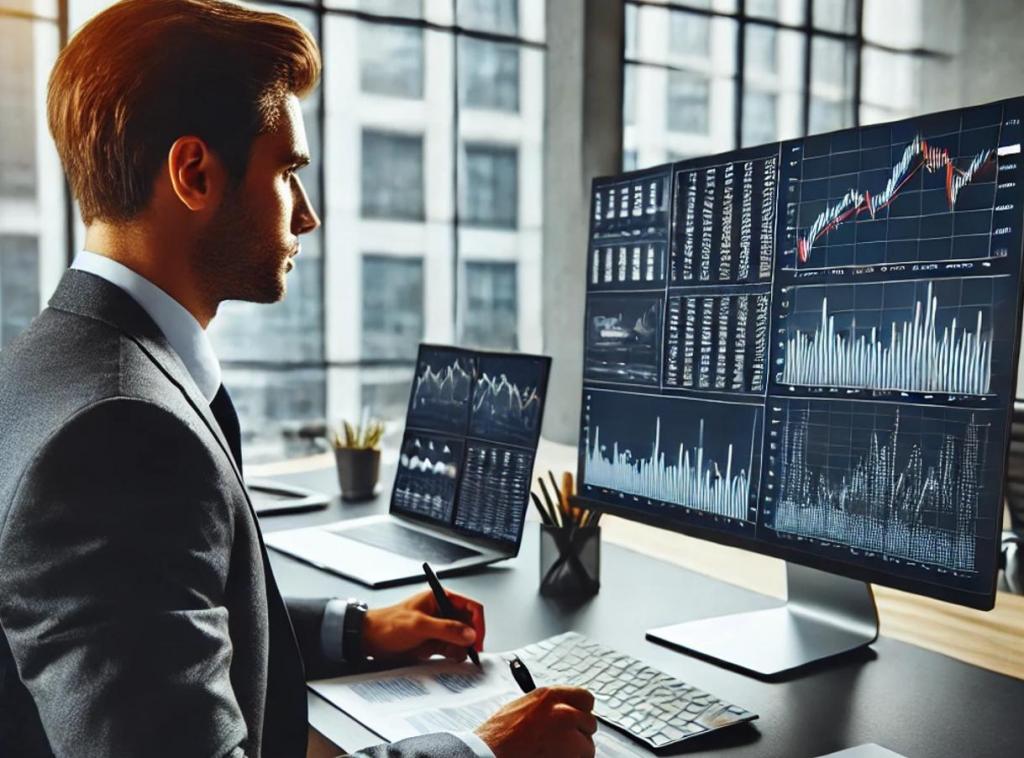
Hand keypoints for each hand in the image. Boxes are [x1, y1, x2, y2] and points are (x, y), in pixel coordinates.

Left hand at [361, 589, 484, 663]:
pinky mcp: (433, 643)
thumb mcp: (419, 625)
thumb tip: (470, 634)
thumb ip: (446, 628)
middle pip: (468, 624)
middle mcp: (442, 612)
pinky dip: (455, 655)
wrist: (368, 640)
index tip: (478, 639)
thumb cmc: (387, 624)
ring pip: (461, 638)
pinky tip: (452, 659)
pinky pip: (452, 649)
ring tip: (458, 656)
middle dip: (471, 638)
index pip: (470, 607)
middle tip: (471, 652)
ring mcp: (438, 628)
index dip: (478, 622)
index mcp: (440, 598)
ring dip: (463, 648)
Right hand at [475, 686, 596, 757]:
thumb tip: (561, 709)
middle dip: (579, 735)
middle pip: (589, 723)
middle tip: (563, 744)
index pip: (585, 698)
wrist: (488, 755)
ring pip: (588, 746)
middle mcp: (564, 711)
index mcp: (550, 696)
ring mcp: (570, 735)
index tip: (578, 719)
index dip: (581, 711)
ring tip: (553, 755)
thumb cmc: (498, 737)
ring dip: (576, 753)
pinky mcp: (572, 755)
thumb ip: (546, 707)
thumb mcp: (521, 707)